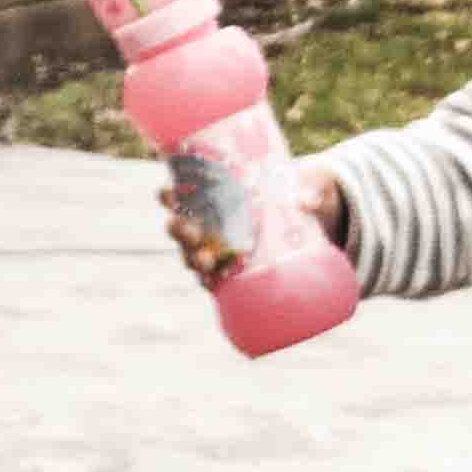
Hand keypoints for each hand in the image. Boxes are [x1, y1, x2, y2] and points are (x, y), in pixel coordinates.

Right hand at [158, 159, 343, 288]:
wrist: (305, 217)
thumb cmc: (293, 192)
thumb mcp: (302, 187)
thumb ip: (307, 194)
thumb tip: (305, 201)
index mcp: (214, 196)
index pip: (184, 197)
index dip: (169, 197)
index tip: (165, 193)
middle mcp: (210, 224)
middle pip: (184, 229)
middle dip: (180, 230)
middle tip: (186, 228)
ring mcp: (219, 248)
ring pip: (195, 255)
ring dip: (195, 259)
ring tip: (203, 261)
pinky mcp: (233, 267)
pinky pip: (214, 278)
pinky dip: (210, 281)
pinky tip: (211, 284)